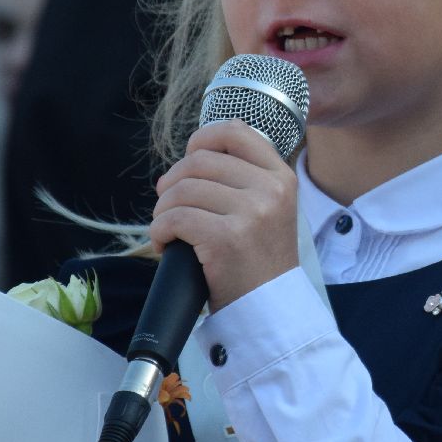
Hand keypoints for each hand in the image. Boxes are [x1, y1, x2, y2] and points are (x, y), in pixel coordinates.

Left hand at [149, 120, 298, 311]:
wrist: (269, 310)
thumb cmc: (258, 261)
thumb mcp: (269, 209)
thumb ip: (245, 178)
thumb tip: (195, 153)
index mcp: (281, 177)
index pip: (235, 131)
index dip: (202, 139)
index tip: (189, 159)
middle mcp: (270, 190)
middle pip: (199, 161)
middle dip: (172, 183)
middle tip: (169, 206)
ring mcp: (251, 213)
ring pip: (181, 189)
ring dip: (163, 210)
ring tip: (169, 230)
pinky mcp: (226, 238)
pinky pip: (175, 218)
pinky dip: (160, 231)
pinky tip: (167, 245)